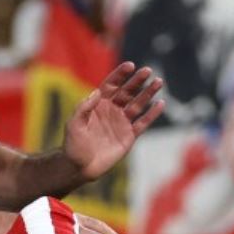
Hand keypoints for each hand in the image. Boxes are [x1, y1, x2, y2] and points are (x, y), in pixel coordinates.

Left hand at [63, 62, 165, 181]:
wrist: (80, 167)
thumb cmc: (73, 145)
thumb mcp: (74, 124)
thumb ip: (84, 107)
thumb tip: (96, 92)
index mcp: (98, 104)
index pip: (112, 85)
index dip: (120, 74)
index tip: (130, 66)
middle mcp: (112, 110)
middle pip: (128, 91)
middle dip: (138, 81)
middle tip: (148, 70)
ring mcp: (122, 122)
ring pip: (138, 104)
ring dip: (148, 93)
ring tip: (158, 82)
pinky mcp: (129, 136)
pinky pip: (143, 123)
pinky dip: (152, 114)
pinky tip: (160, 104)